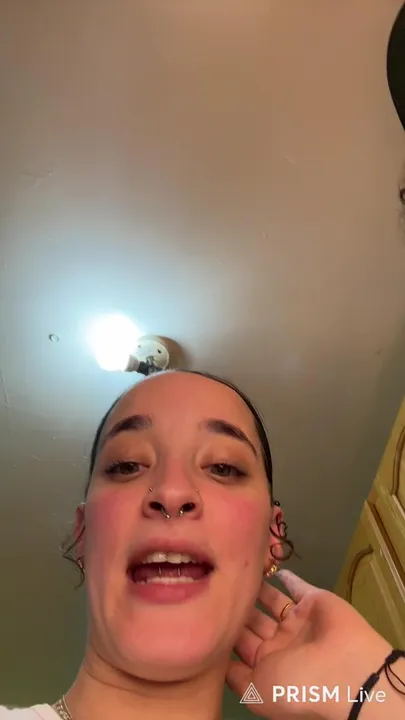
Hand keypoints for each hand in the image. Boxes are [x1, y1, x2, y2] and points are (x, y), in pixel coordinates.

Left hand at [226, 570, 392, 719]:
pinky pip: (296, 586)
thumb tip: (216, 659)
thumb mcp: (256, 693)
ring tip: (235, 571)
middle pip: (252, 621)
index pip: (239, 646)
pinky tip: (266, 565)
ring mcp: (297, 622)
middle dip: (236, 607)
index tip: (204, 608)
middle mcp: (280, 644)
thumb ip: (234, 675)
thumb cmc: (296, 685)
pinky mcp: (312, 601)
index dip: (224, 629)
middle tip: (215, 583)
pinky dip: (285, 577)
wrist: (346, 670)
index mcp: (267, 667)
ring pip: (270, 602)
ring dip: (255, 589)